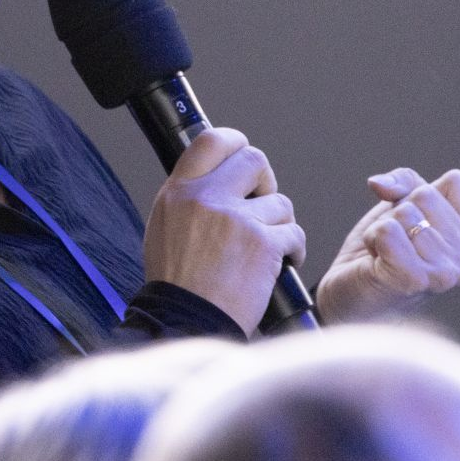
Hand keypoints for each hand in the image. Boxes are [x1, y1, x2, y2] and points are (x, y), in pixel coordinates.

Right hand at [143, 128, 307, 333]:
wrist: (186, 320)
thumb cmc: (178, 281)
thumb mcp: (165, 225)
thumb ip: (190, 197)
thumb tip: (218, 177)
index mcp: (180, 191)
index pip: (212, 140)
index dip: (236, 143)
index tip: (243, 157)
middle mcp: (207, 198)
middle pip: (254, 160)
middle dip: (266, 181)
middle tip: (262, 204)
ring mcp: (237, 219)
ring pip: (280, 202)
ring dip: (280, 223)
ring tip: (268, 247)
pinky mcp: (263, 244)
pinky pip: (294, 232)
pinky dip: (294, 248)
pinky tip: (281, 262)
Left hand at [315, 168, 459, 324]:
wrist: (352, 299)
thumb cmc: (382, 254)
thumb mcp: (401, 206)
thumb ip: (403, 181)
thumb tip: (379, 184)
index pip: (455, 181)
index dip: (422, 194)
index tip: (414, 226)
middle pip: (425, 195)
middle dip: (399, 213)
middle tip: (396, 245)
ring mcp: (444, 273)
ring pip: (404, 212)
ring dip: (384, 229)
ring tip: (387, 256)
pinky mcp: (415, 279)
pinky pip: (387, 230)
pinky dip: (373, 239)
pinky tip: (378, 262)